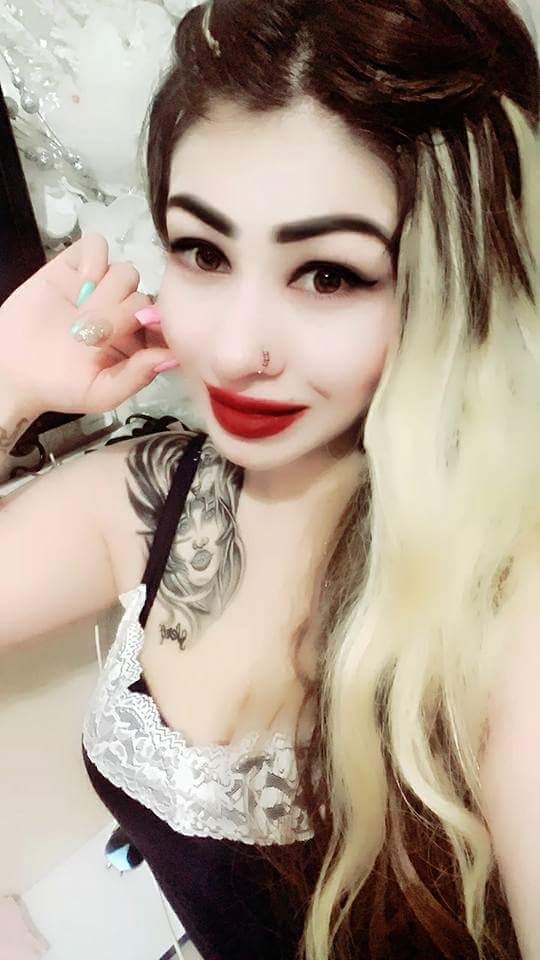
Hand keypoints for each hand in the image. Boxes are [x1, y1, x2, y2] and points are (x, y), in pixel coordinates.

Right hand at [0, 232, 178, 416]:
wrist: (11, 371)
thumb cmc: (58, 386)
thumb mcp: (101, 393)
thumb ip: (137, 377)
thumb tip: (172, 358)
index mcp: (137, 343)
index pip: (166, 324)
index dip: (158, 325)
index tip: (140, 334)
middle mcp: (123, 313)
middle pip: (145, 296)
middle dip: (121, 315)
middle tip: (92, 334)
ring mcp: (100, 288)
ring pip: (127, 271)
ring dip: (108, 291)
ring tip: (82, 311)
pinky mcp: (75, 267)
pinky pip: (97, 246)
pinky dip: (93, 259)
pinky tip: (81, 282)